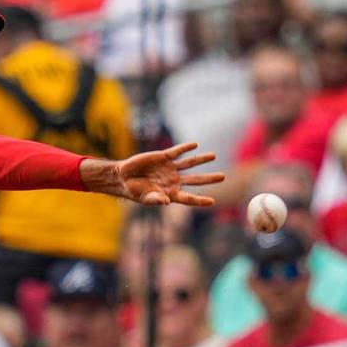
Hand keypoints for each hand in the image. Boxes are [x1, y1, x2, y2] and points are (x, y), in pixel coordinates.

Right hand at [85, 142, 222, 206]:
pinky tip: (194, 145)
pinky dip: (185, 148)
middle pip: (195, 180)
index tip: (212, 201)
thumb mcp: (145, 198)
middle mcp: (174, 180)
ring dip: (201, 159)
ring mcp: (170, 168)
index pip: (189, 198)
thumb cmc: (135, 191)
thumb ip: (156, 199)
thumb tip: (168, 202)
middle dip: (208, 178)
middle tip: (222, 177)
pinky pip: (177, 152)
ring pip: (189, 164)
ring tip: (213, 156)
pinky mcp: (163, 157)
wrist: (124, 177)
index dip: (200, 200)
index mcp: (171, 193)